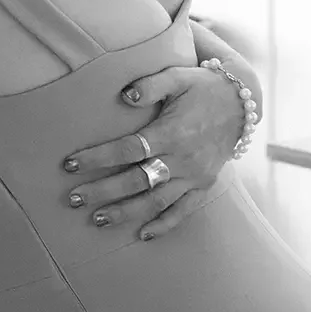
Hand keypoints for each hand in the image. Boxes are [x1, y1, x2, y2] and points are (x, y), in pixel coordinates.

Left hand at [59, 61, 248, 240]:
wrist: (241, 104)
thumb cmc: (201, 87)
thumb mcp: (177, 76)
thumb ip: (150, 85)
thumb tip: (125, 95)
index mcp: (172, 133)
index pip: (128, 150)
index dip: (98, 158)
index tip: (69, 164)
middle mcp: (183, 159)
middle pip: (136, 180)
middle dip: (103, 191)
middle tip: (73, 199)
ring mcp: (195, 176)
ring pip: (157, 201)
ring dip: (126, 212)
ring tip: (98, 220)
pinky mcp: (204, 185)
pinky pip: (184, 211)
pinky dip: (164, 224)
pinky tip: (143, 235)